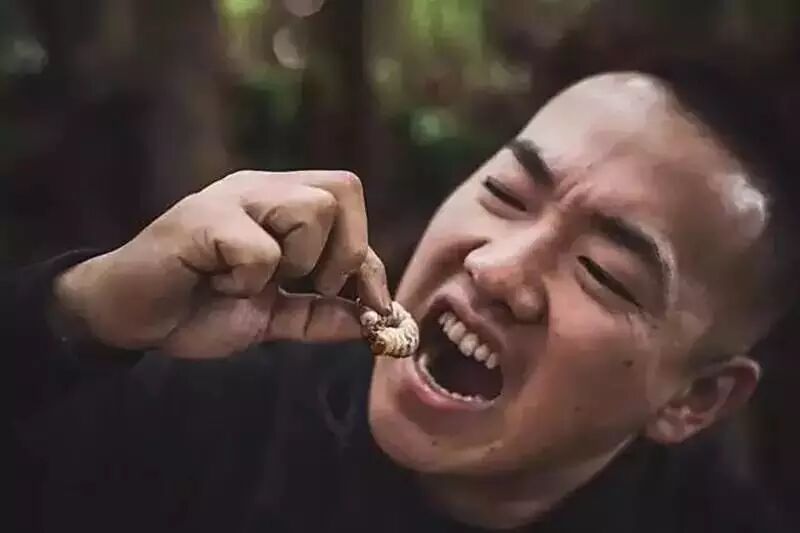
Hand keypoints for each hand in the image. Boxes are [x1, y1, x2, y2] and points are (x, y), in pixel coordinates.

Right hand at [53, 170, 391, 357]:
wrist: (130, 318)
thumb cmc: (200, 309)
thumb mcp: (274, 318)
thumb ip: (322, 315)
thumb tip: (378, 323)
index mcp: (282, 203)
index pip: (351, 202)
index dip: (372, 261)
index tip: (375, 309)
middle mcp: (261, 189)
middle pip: (343, 190)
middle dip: (344, 252)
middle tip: (305, 285)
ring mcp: (230, 198)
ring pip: (311, 208)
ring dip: (296, 262)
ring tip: (252, 281)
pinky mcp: (200, 219)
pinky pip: (260, 248)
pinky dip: (248, 281)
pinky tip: (217, 285)